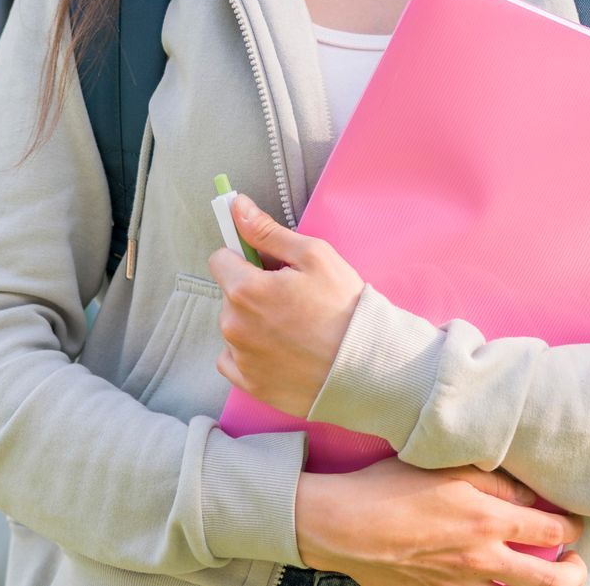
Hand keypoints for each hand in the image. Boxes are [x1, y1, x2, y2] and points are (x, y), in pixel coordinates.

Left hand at [208, 192, 363, 416]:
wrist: (369, 368)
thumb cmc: (344, 307)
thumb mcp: (314, 256)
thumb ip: (268, 231)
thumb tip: (236, 206)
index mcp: (244, 289)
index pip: (220, 259)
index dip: (245, 258)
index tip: (269, 267)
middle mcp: (233, 325)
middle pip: (230, 294)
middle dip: (252, 290)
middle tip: (292, 299)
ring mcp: (241, 358)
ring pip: (234, 326)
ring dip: (253, 322)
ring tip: (294, 328)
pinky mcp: (250, 383)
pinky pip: (234, 360)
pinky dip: (251, 354)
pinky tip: (281, 351)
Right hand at [296, 460, 585, 585]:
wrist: (342, 528)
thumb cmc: (388, 488)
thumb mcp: (442, 467)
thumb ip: (492, 480)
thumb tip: (525, 496)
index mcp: (488, 522)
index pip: (552, 531)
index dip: (571, 526)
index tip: (572, 520)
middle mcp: (482, 559)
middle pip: (550, 581)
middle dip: (574, 572)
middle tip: (575, 561)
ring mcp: (460, 581)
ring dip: (532, 580)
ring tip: (534, 567)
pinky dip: (490, 581)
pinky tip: (480, 567)